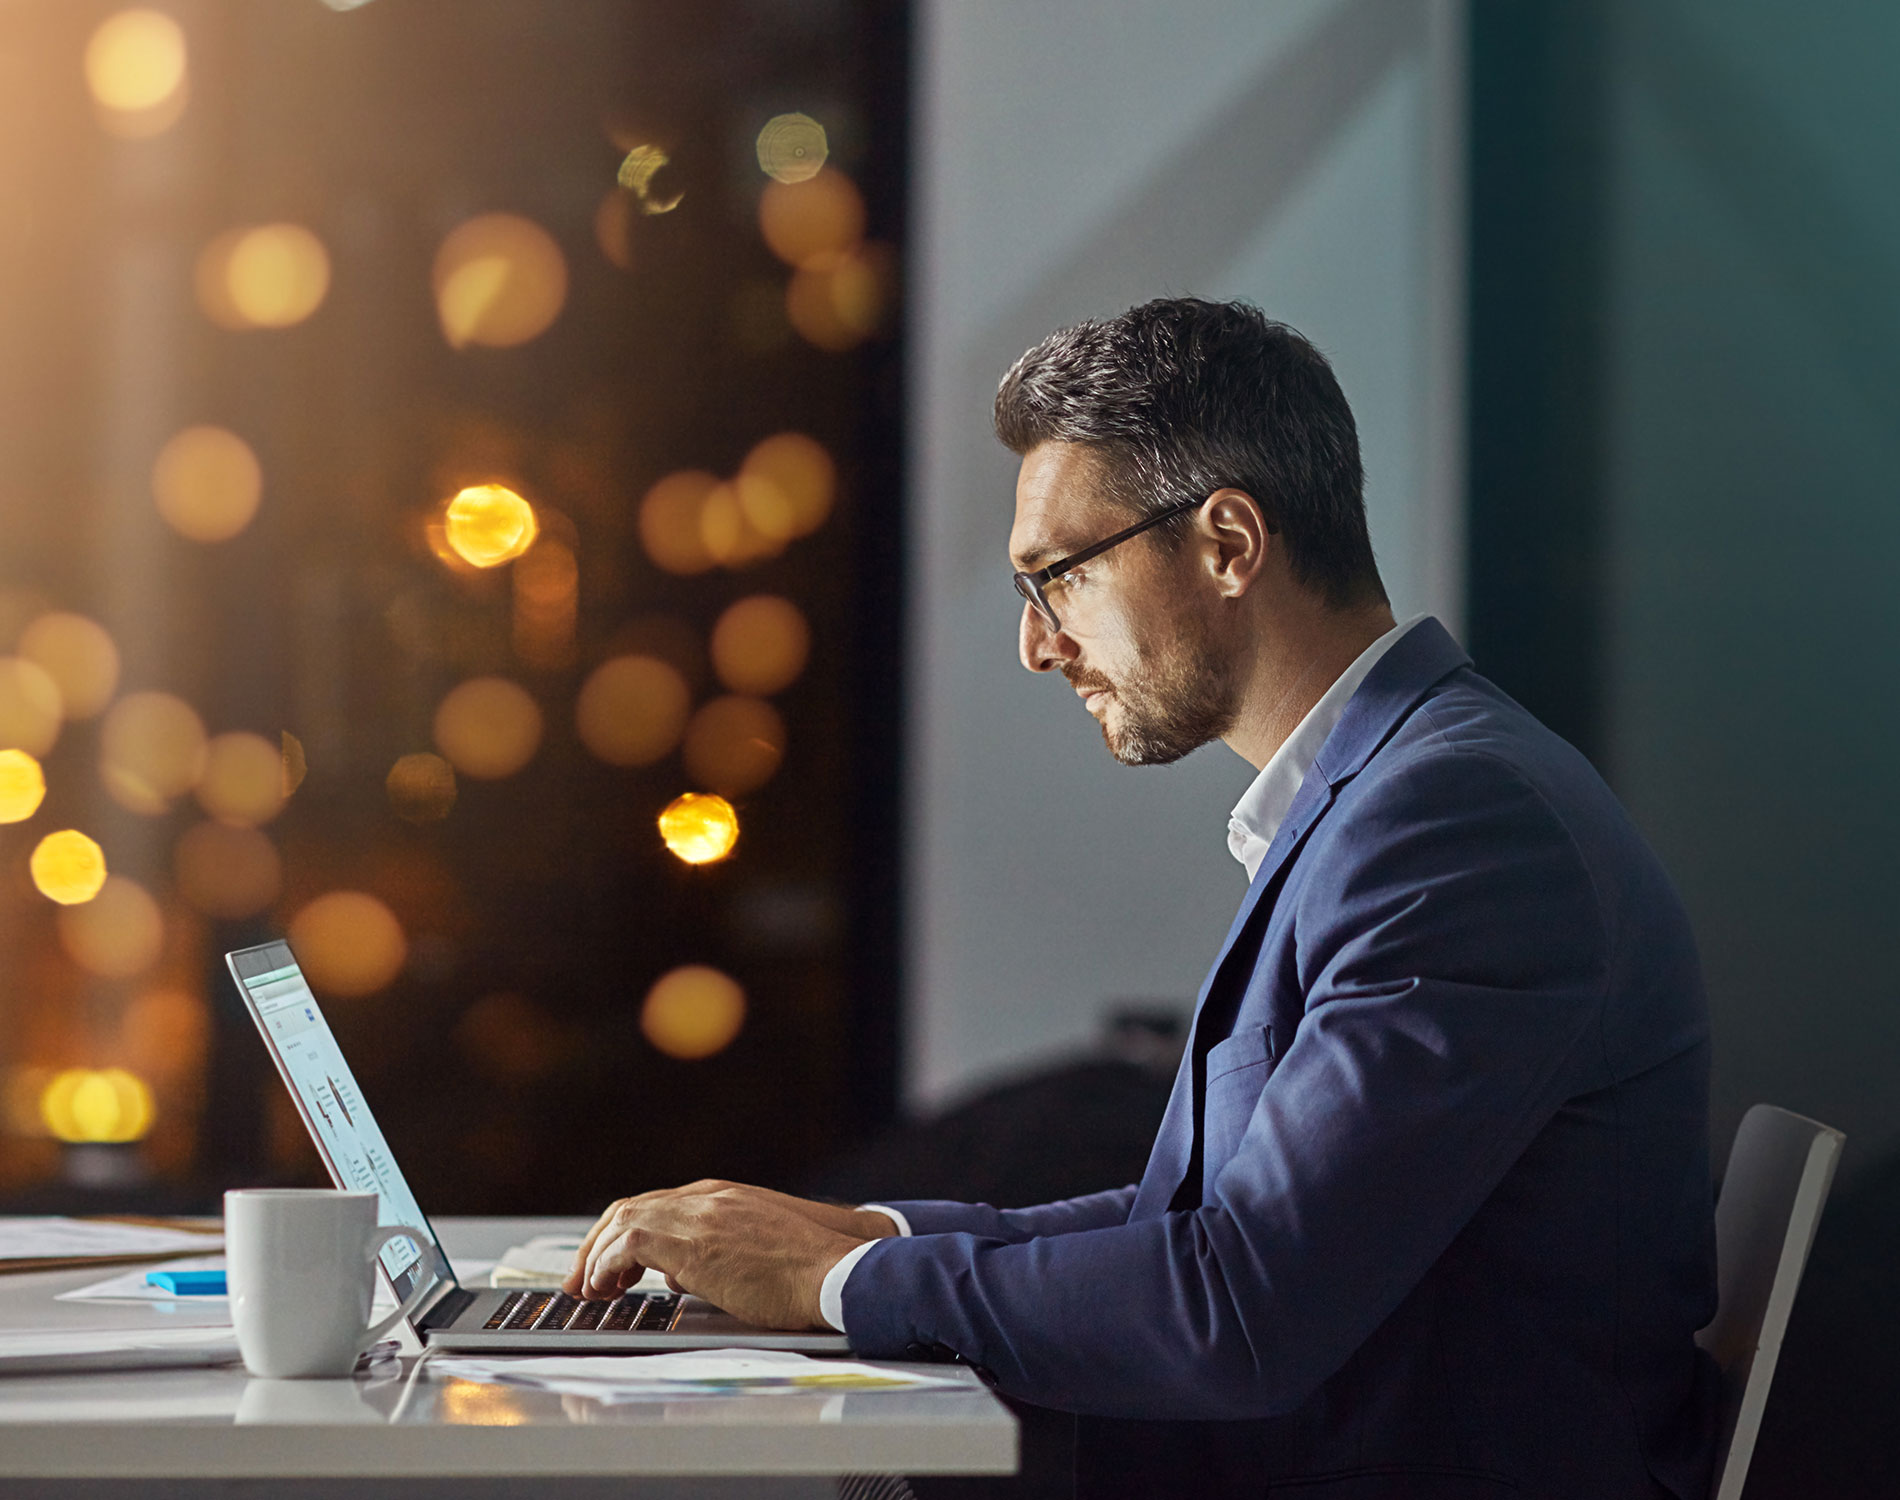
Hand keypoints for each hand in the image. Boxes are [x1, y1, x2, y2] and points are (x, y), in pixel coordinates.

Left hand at [561, 1181, 898, 1328]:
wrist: (833, 1271)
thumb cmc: (805, 1272)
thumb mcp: (753, 1253)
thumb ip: (712, 1253)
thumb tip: (679, 1275)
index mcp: (720, 1197)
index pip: (654, 1205)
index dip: (621, 1236)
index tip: (608, 1266)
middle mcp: (704, 1197)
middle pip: (629, 1208)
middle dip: (597, 1244)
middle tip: (583, 1281)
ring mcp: (697, 1215)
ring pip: (621, 1221)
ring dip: (595, 1256)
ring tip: (589, 1290)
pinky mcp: (690, 1242)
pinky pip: (626, 1244)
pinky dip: (606, 1265)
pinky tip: (605, 1288)